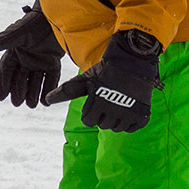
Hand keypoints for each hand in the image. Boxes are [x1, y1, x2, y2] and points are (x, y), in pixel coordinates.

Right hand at [0, 2, 63, 107]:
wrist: (55, 16)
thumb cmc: (34, 22)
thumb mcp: (19, 32)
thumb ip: (3, 41)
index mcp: (15, 51)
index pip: (6, 70)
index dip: (3, 83)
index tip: (1, 97)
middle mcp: (26, 58)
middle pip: (19, 79)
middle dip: (17, 91)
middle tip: (16, 103)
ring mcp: (40, 61)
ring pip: (34, 81)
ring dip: (32, 93)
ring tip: (31, 105)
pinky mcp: (53, 62)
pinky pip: (50, 79)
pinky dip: (48, 89)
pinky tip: (46, 102)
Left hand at [44, 29, 162, 132]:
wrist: (133, 59)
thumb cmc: (105, 70)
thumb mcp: (85, 80)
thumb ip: (66, 91)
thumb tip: (46, 100)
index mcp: (98, 102)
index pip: (88, 121)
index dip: (90, 112)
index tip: (97, 100)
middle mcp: (114, 110)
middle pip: (103, 125)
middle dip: (103, 115)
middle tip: (109, 100)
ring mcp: (130, 113)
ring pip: (117, 128)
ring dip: (116, 119)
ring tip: (118, 103)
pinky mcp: (143, 114)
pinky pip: (132, 128)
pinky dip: (130, 121)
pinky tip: (129, 108)